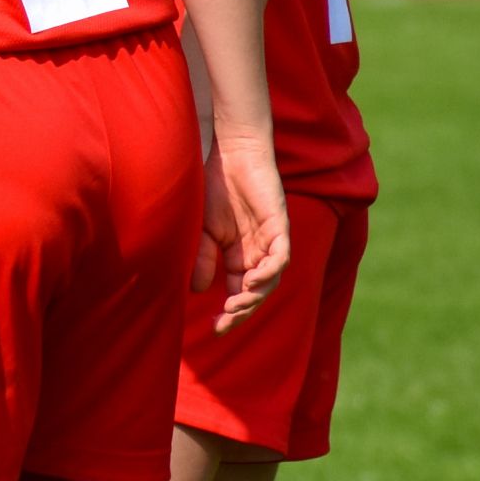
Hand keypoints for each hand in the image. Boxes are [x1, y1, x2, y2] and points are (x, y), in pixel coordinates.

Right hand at [195, 129, 289, 332]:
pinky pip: (280, 256)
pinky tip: (249, 281)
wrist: (227, 151)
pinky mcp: (278, 225)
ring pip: (271, 278)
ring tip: (235, 304)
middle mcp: (257, 251)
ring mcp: (269, 239)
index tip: (216, 329)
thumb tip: (198, 291)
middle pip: (257, 291)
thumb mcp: (200, 229)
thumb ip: (202, 258)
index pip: (238, 292)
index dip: (230, 312)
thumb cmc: (211, 186)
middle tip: (226, 323)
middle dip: (243, 311)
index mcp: (237, 254)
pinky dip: (268, 271)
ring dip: (255, 295)